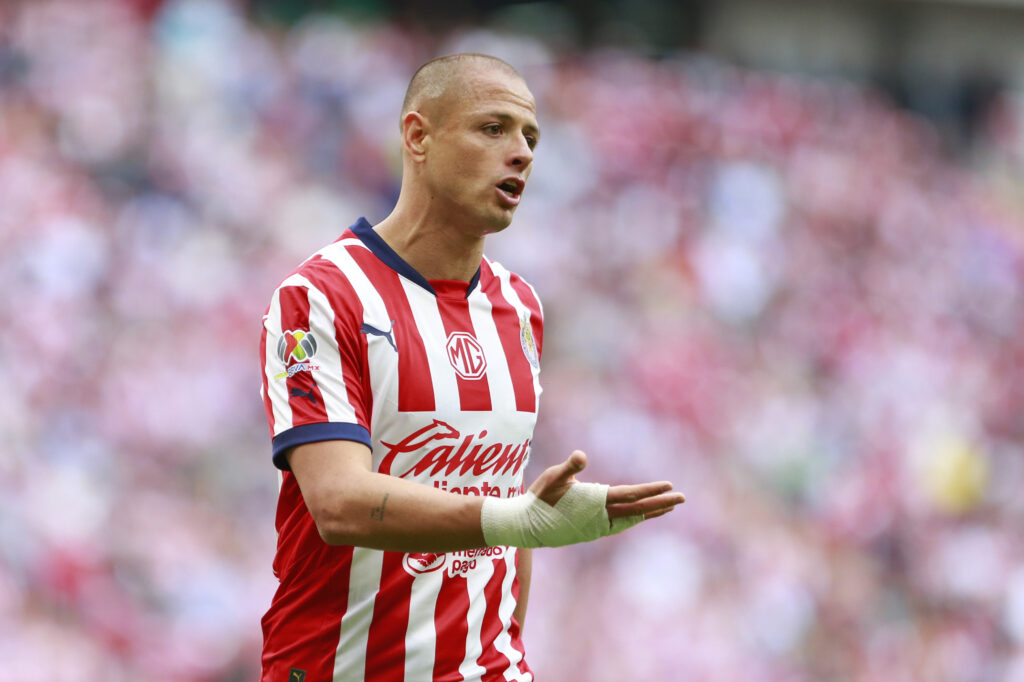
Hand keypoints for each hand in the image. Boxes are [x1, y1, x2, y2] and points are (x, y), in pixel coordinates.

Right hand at [529, 450, 684, 520]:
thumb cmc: (541, 496)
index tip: (669, 486)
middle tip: (683, 497)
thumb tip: (581, 456)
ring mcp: (599, 526)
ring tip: (669, 506)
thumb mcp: (553, 477)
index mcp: (596, 501)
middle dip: (661, 502)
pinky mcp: (594, 531)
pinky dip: (636, 518)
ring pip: (632, 518)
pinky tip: (642, 515)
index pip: (630, 494)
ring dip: (652, 511)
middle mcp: (601, 517)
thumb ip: (569, 467)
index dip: (650, 490)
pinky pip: (622, 524)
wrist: (528, 525)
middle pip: (638, 509)